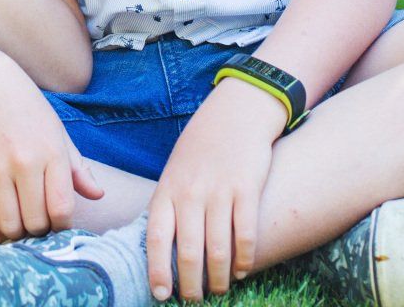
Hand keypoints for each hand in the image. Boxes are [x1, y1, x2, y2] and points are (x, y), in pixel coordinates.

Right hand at [0, 47, 105, 241]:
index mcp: (52, 153)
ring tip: (17, 230)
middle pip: (36, 221)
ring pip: (8, 222)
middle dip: (38, 232)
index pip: (62, 208)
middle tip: (36, 229)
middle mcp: (26, 162)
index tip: (58, 226)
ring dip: (14, 234)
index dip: (62, 227)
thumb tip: (98, 195)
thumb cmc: (26, 106)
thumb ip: (77, 167)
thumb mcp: (57, 130)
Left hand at [146, 81, 281, 300]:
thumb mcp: (174, 173)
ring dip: (219, 278)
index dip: (158, 270)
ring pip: (218, 250)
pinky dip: (244, 259)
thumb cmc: (200, 150)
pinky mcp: (247, 189)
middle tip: (194, 300)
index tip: (161, 295)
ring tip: (220, 289)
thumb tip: (160, 250)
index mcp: (167, 190)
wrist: (234, 114)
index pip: (157, 238)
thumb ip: (168, 207)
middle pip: (189, 252)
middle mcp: (190, 193)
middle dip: (191, 284)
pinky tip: (243, 270)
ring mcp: (219, 191)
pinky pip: (245, 234)